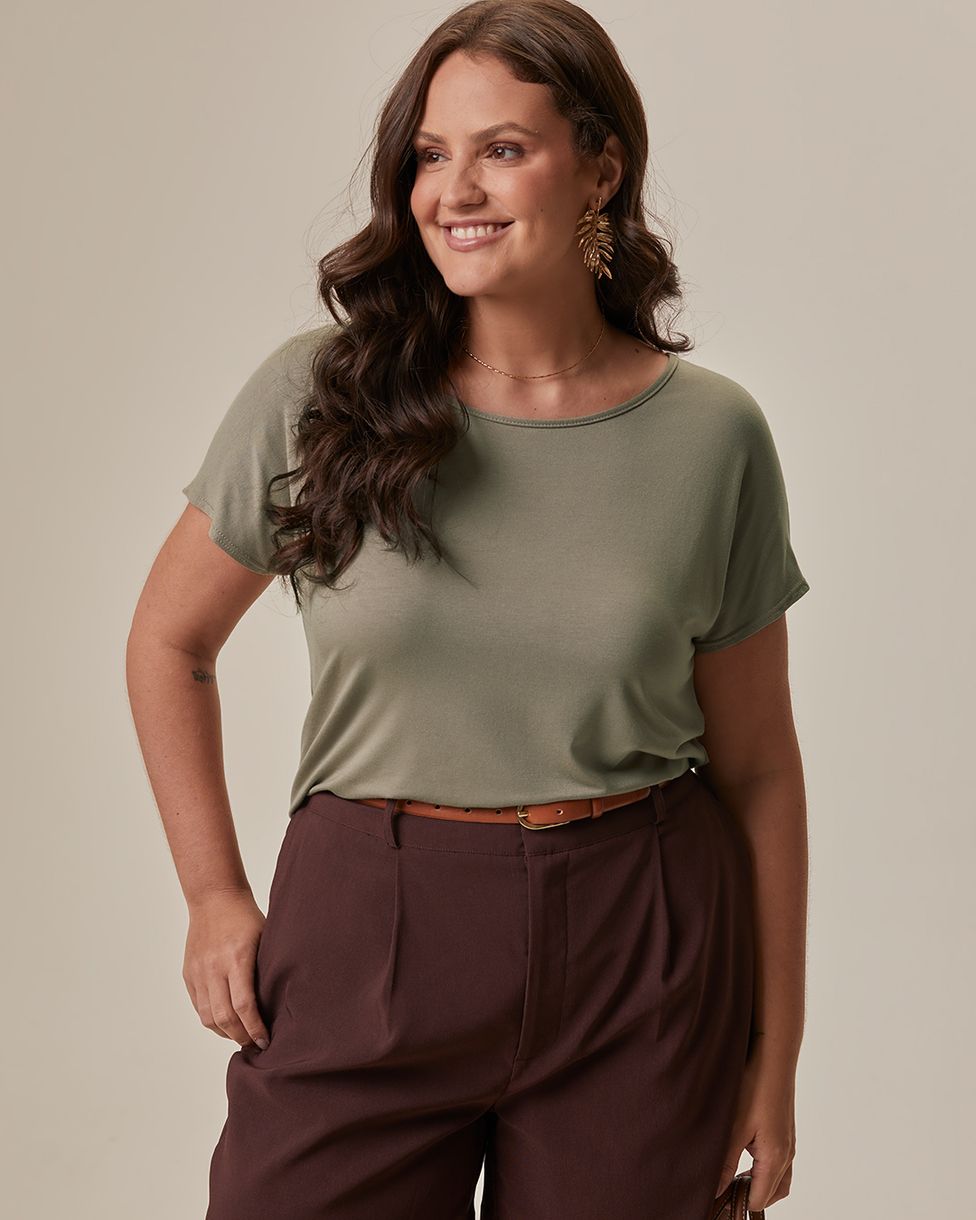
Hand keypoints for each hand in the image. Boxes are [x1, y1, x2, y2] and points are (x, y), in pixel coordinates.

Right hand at [183, 888, 269, 1050]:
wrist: (214, 898)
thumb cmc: (247, 918)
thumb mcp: (265, 939)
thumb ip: (267, 971)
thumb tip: (280, 1004)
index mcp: (237, 958)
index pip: (244, 1006)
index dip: (255, 1029)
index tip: (266, 1041)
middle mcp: (214, 967)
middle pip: (224, 1018)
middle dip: (241, 1037)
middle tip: (255, 1045)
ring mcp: (198, 972)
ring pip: (208, 1017)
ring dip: (225, 1033)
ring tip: (241, 1037)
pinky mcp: (188, 974)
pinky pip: (199, 1006)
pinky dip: (212, 1020)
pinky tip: (226, 1023)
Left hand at [713, 1045, 796, 1209]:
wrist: (774, 1058)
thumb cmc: (755, 1087)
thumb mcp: (734, 1127)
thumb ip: (725, 1163)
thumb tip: (716, 1191)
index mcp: (775, 1159)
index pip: (758, 1201)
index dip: (737, 1205)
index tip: (716, 1202)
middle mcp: (787, 1155)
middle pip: (772, 1194)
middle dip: (749, 1198)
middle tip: (724, 1193)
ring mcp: (788, 1143)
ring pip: (778, 1180)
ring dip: (759, 1185)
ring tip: (733, 1178)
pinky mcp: (785, 1132)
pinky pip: (779, 1164)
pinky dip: (765, 1171)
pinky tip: (745, 1157)